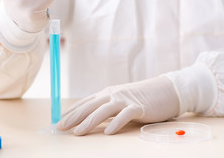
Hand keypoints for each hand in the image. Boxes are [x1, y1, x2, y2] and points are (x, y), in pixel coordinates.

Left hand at [56, 76, 179, 134]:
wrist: (165, 90)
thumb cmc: (141, 98)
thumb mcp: (121, 101)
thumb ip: (107, 108)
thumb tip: (90, 120)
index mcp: (107, 93)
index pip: (85, 103)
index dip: (71, 112)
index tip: (59, 121)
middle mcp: (113, 95)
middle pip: (90, 106)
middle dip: (74, 117)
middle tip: (60, 128)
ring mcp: (125, 100)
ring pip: (103, 110)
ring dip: (89, 122)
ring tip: (78, 132)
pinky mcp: (138, 107)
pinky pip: (125, 115)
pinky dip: (116, 124)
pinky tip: (108, 132)